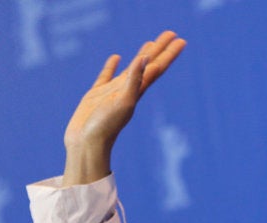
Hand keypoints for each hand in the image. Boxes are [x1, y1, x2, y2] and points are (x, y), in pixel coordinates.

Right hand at [62, 31, 185, 185]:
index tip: (181, 39)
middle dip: (160, 48)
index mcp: (138, 90)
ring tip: (151, 43)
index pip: (157, 67)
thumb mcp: (123, 102)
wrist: (86, 145)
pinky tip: (117, 57)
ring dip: (142, 55)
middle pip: (149, 64)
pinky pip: (107, 75)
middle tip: (171, 33)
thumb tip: (146, 58)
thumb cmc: (105, 126)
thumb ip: (134, 80)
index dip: (169, 53)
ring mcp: (113, 92)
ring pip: (131, 68)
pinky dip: (112, 65)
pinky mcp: (96, 95)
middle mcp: (129, 89)